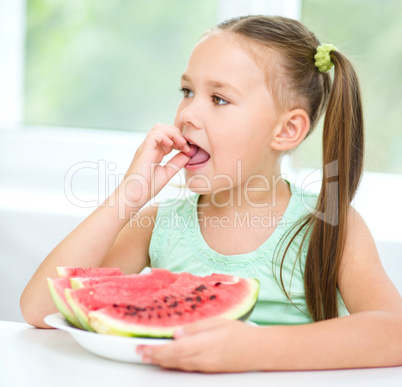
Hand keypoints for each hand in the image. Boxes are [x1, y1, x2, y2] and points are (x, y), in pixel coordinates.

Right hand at [119, 124, 190, 205]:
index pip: (167, 136)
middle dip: (177, 133)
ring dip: (173, 133)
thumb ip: (177, 162)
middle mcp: (149, 147)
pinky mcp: (144, 150)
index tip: (188, 149)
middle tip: (185, 145)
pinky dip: (165, 136)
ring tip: (180, 144)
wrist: (135, 196)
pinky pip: (154, 135)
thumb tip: (189, 153)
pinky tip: (172, 145)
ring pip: (158, 128)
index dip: (179, 139)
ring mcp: (146, 148)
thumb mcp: (167, 172)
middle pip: (163, 128)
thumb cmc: (147, 188)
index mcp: (155, 152)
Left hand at [136, 318, 258, 372]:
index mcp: (204, 345)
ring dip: (162, 361)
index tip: (142, 348)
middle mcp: (202, 359)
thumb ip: (195, 328)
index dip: (155, 351)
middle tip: (140, 353)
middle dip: (154, 357)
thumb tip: (176, 333)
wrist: (259, 351)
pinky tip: (168, 361)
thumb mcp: (218, 322)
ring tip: (149, 356)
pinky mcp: (209, 370)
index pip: (173, 350)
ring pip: (178, 366)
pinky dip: (174, 364)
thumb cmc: (241, 334)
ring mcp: (205, 367)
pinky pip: (186, 368)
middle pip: (172, 360)